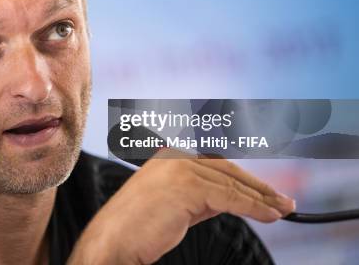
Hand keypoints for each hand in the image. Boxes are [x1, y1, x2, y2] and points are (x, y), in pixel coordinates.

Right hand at [68, 149, 294, 263]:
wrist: (113, 241)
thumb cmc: (136, 229)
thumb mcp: (174, 205)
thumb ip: (199, 196)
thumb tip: (230, 198)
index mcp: (168, 156)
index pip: (215, 164)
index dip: (244, 179)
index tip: (266, 192)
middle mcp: (175, 156)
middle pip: (227, 169)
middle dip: (258, 187)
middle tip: (283, 201)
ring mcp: (180, 168)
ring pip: (231, 183)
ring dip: (261, 198)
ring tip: (283, 210)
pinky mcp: (187, 185)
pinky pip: (229, 197)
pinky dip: (253, 207)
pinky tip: (268, 215)